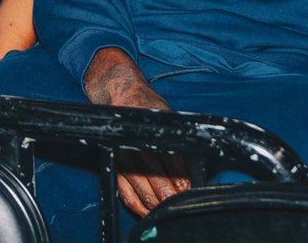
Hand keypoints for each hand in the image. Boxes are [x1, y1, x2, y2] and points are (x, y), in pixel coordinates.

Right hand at [106, 80, 190, 215]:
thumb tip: (191, 163)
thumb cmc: (146, 106)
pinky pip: (126, 193)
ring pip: (142, 188)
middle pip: (157, 177)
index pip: (172, 159)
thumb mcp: (166, 114)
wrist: (120, 96)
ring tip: (166, 209)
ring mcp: (125, 157)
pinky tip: (146, 211)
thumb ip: (176, 136)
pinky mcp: (115, 167)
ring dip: (156, 203)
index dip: (181, 177)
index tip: (187, 189)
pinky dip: (137, 206)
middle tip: (179, 202)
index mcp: (154, 131)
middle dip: (170, 194)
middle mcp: (138, 145)